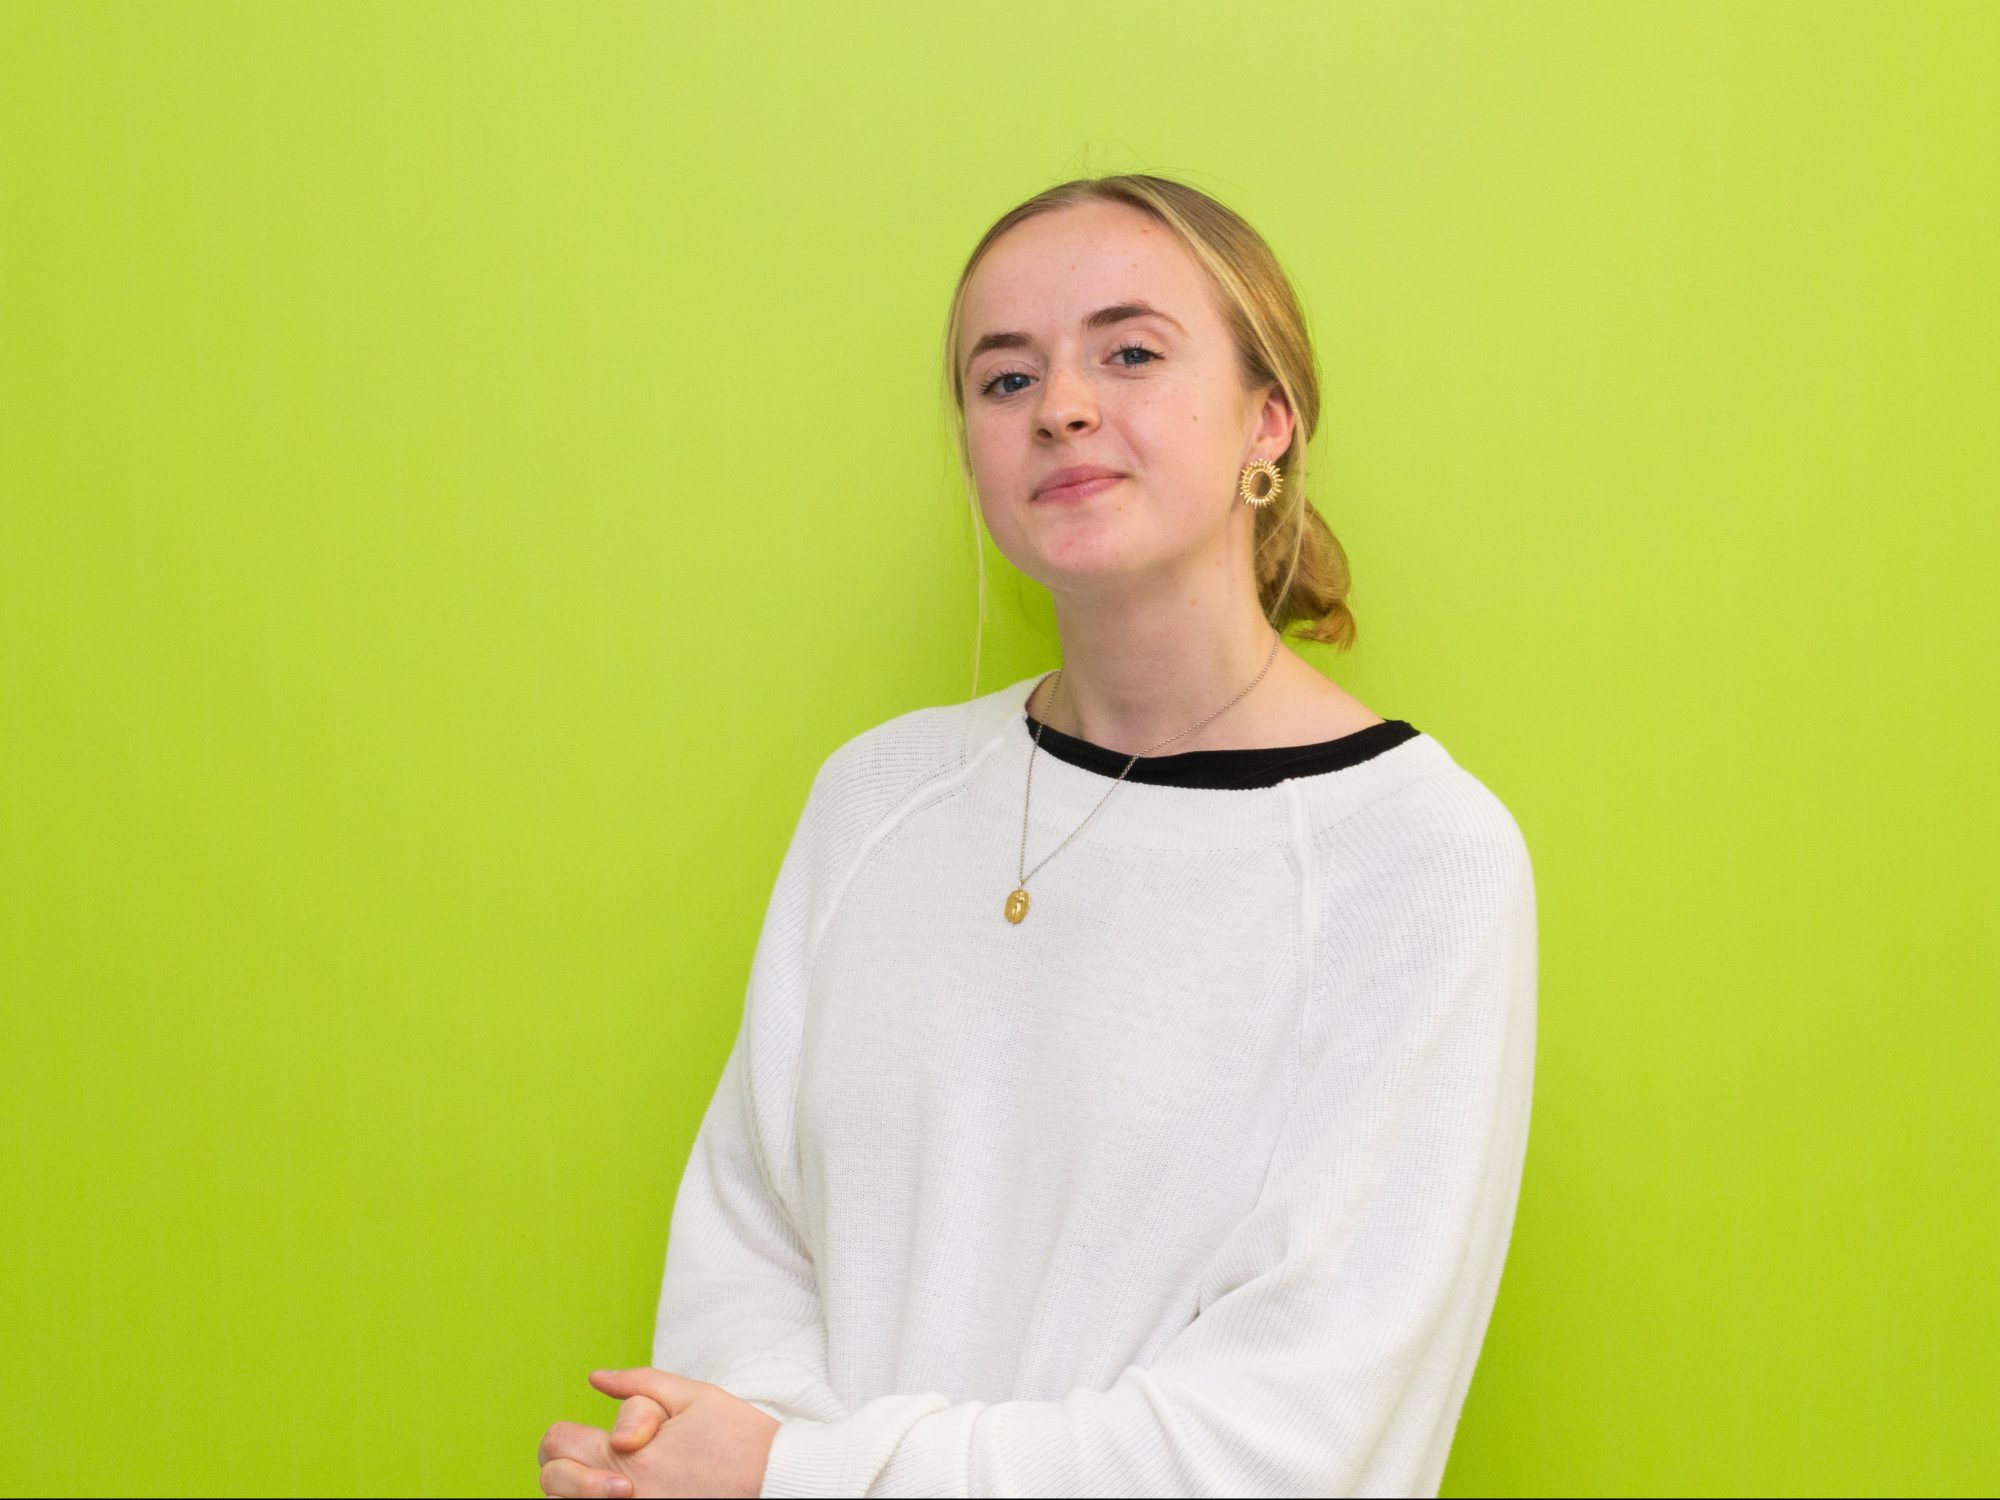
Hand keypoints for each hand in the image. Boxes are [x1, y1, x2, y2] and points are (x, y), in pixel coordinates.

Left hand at [536, 1368, 779, 1498]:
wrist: (778, 1483)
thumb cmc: (740, 1440)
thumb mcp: (694, 1395)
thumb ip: (639, 1383)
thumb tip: (595, 1378)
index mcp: (627, 1455)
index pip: (557, 1444)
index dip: (569, 1435)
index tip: (593, 1437)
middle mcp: (622, 1495)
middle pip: (553, 1484)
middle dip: (568, 1468)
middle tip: (604, 1466)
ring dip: (580, 1495)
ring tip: (613, 1485)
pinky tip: (632, 1495)